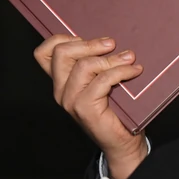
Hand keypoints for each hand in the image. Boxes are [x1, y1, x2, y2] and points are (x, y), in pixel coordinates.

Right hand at [34, 34, 147, 178]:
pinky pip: (102, 80)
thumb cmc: (116, 108)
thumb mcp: (102, 79)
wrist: (123, 141)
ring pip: (84, 65)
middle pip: (62, 53)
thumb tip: (109, 39)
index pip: (44, 53)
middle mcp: (61, 90)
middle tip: (112, 44)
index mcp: (62, 81)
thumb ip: (98, 63)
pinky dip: (121, 71)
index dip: (62, 39)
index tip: (85, 37)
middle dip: (90, 44)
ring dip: (111, 59)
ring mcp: (70, 100)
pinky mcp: (84, 108)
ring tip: (129, 59)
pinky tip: (134, 71)